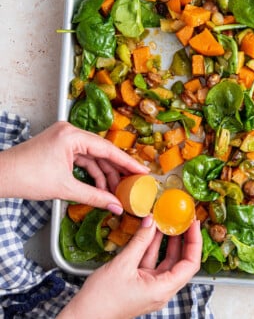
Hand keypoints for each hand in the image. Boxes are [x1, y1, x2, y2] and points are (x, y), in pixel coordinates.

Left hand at [0, 121, 148, 212]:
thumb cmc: (25, 178)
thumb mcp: (65, 189)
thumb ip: (95, 197)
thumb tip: (115, 206)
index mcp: (72, 136)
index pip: (108, 149)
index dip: (128, 162)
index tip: (143, 172)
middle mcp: (70, 132)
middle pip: (102, 152)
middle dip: (117, 170)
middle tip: (133, 184)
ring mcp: (65, 138)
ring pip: (93, 157)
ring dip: (104, 174)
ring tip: (116, 191)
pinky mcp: (60, 147)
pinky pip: (83, 158)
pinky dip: (92, 172)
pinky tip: (101, 186)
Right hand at [58, 217, 201, 318]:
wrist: (81, 317)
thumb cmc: (100, 300)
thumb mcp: (122, 265)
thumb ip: (139, 241)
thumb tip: (151, 221)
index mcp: (163, 289)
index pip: (190, 264)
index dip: (195, 242)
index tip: (193, 224)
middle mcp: (161, 290)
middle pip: (181, 262)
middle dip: (184, 240)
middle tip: (184, 220)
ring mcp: (152, 288)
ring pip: (166, 261)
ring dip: (166, 242)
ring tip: (168, 221)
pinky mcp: (141, 285)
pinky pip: (152, 264)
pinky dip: (152, 248)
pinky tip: (151, 232)